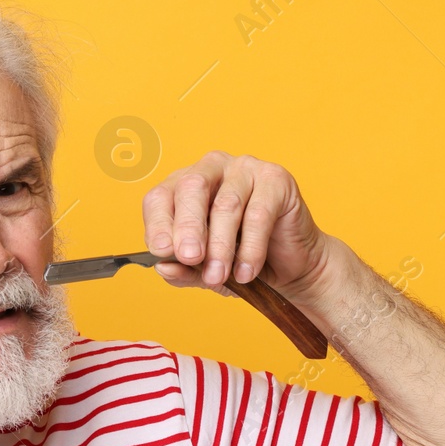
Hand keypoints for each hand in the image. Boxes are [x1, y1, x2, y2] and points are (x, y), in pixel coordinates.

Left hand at [142, 151, 332, 299]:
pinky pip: (259, 214)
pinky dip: (251, 248)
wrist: (287, 266)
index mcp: (183, 187)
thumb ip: (183, 270)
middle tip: (190, 258)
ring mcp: (244, 169)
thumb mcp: (204, 271)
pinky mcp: (276, 180)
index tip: (161, 251)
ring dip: (221, 246)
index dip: (158, 223)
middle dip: (188, 228)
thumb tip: (164, 268)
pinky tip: (245, 272)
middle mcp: (210, 169)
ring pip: (226, 204)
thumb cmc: (239, 260)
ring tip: (219, 276)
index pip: (160, 197)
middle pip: (191, 188)